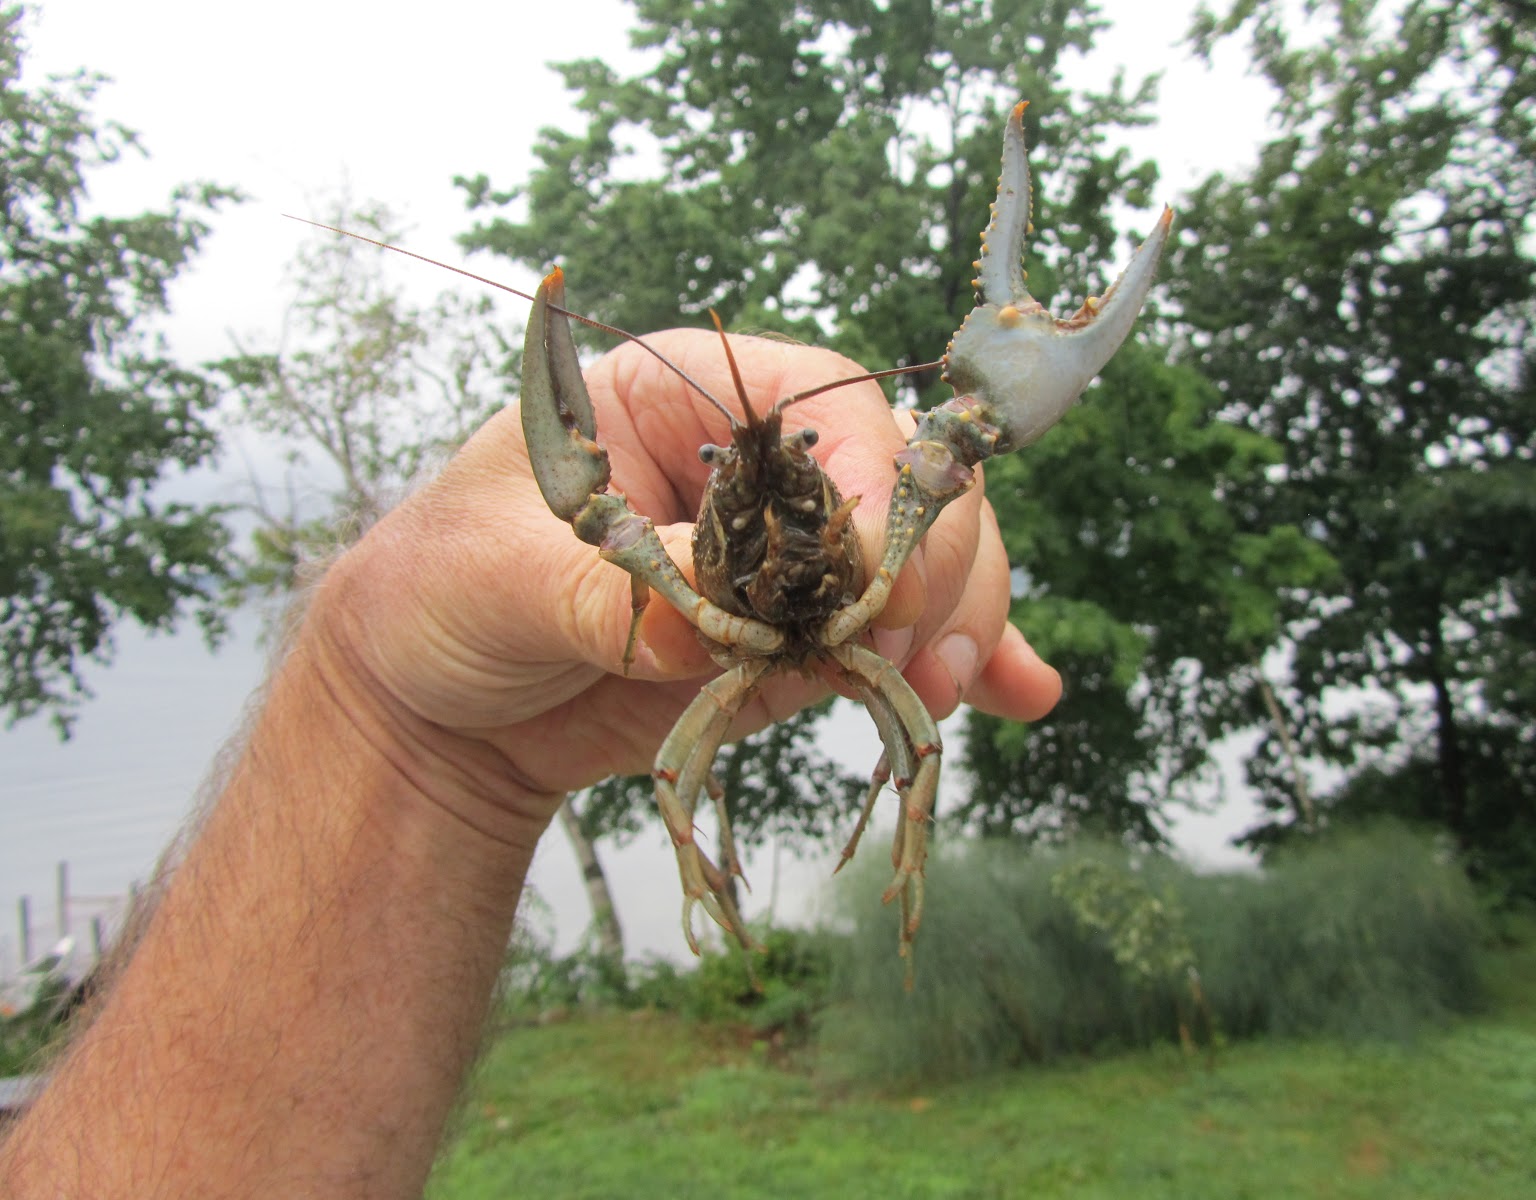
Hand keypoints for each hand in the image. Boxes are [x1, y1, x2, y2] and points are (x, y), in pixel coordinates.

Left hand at [310, 328, 1061, 823]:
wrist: (443, 709)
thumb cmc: (442, 595)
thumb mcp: (499, 577)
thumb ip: (608, 592)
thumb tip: (712, 623)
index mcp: (690, 397)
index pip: (832, 407)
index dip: (876, 485)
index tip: (873, 582)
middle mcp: (764, 468)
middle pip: (910, 479)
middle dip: (936, 564)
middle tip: (911, 659)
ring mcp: (795, 557)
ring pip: (930, 559)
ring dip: (960, 622)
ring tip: (938, 698)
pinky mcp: (803, 637)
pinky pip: (905, 635)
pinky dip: (969, 661)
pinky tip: (1015, 698)